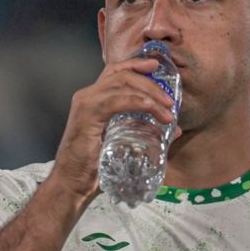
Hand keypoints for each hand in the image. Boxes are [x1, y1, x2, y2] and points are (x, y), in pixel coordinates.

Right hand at [49, 58, 181, 204]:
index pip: (116, 72)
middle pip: (122, 74)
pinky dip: (136, 101)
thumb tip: (176, 130)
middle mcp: (88, 96)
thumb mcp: (125, 144)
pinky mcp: (86, 116)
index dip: (136, 64)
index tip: (156, 66)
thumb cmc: (96, 168)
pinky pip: (115, 100)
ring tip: (166, 109)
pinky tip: (151, 108)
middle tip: (170, 100)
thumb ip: (147, 133)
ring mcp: (85, 104)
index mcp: (94, 99)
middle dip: (150, 83)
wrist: (73, 186)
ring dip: (149, 94)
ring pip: (121, 84)